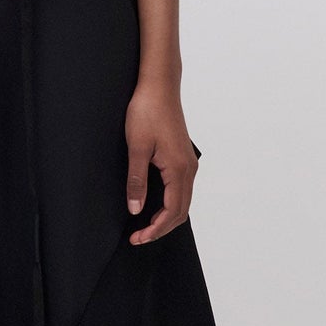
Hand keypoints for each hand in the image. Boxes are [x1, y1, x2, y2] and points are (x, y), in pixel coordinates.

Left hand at [123, 81, 199, 243]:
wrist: (159, 86)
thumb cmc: (147, 111)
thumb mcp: (136, 147)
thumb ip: (136, 180)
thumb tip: (136, 210)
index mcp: (179, 170)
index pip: (171, 212)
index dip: (154, 230)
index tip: (136, 238)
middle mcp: (189, 169)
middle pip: (180, 211)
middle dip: (160, 228)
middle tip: (138, 237)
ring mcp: (188, 163)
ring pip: (182, 201)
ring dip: (165, 217)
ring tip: (144, 225)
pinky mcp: (182, 157)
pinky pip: (180, 189)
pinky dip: (170, 203)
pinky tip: (153, 204)